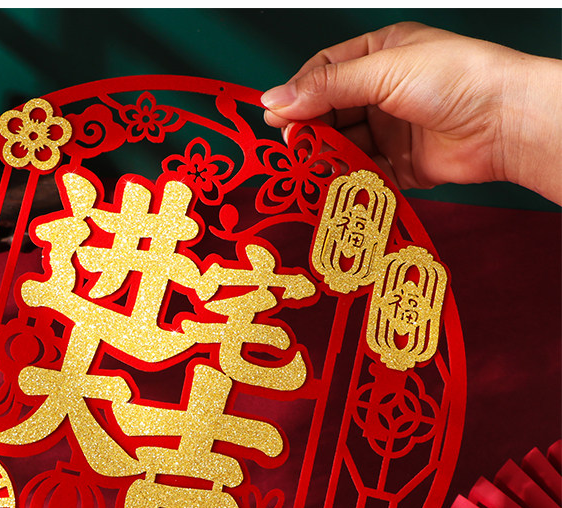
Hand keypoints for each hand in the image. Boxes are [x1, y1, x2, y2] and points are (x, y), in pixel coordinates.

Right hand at [261, 22, 561, 203]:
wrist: (502, 123)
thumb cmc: (455, 79)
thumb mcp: (383, 71)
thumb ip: (327, 87)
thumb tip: (275, 98)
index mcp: (379, 55)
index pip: (324, 72)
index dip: (298, 93)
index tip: (275, 115)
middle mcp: (382, 91)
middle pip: (329, 111)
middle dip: (308, 128)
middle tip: (291, 145)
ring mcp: (389, 129)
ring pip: (342, 144)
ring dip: (324, 155)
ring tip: (309, 166)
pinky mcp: (398, 165)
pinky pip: (361, 171)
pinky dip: (346, 177)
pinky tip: (333, 181)